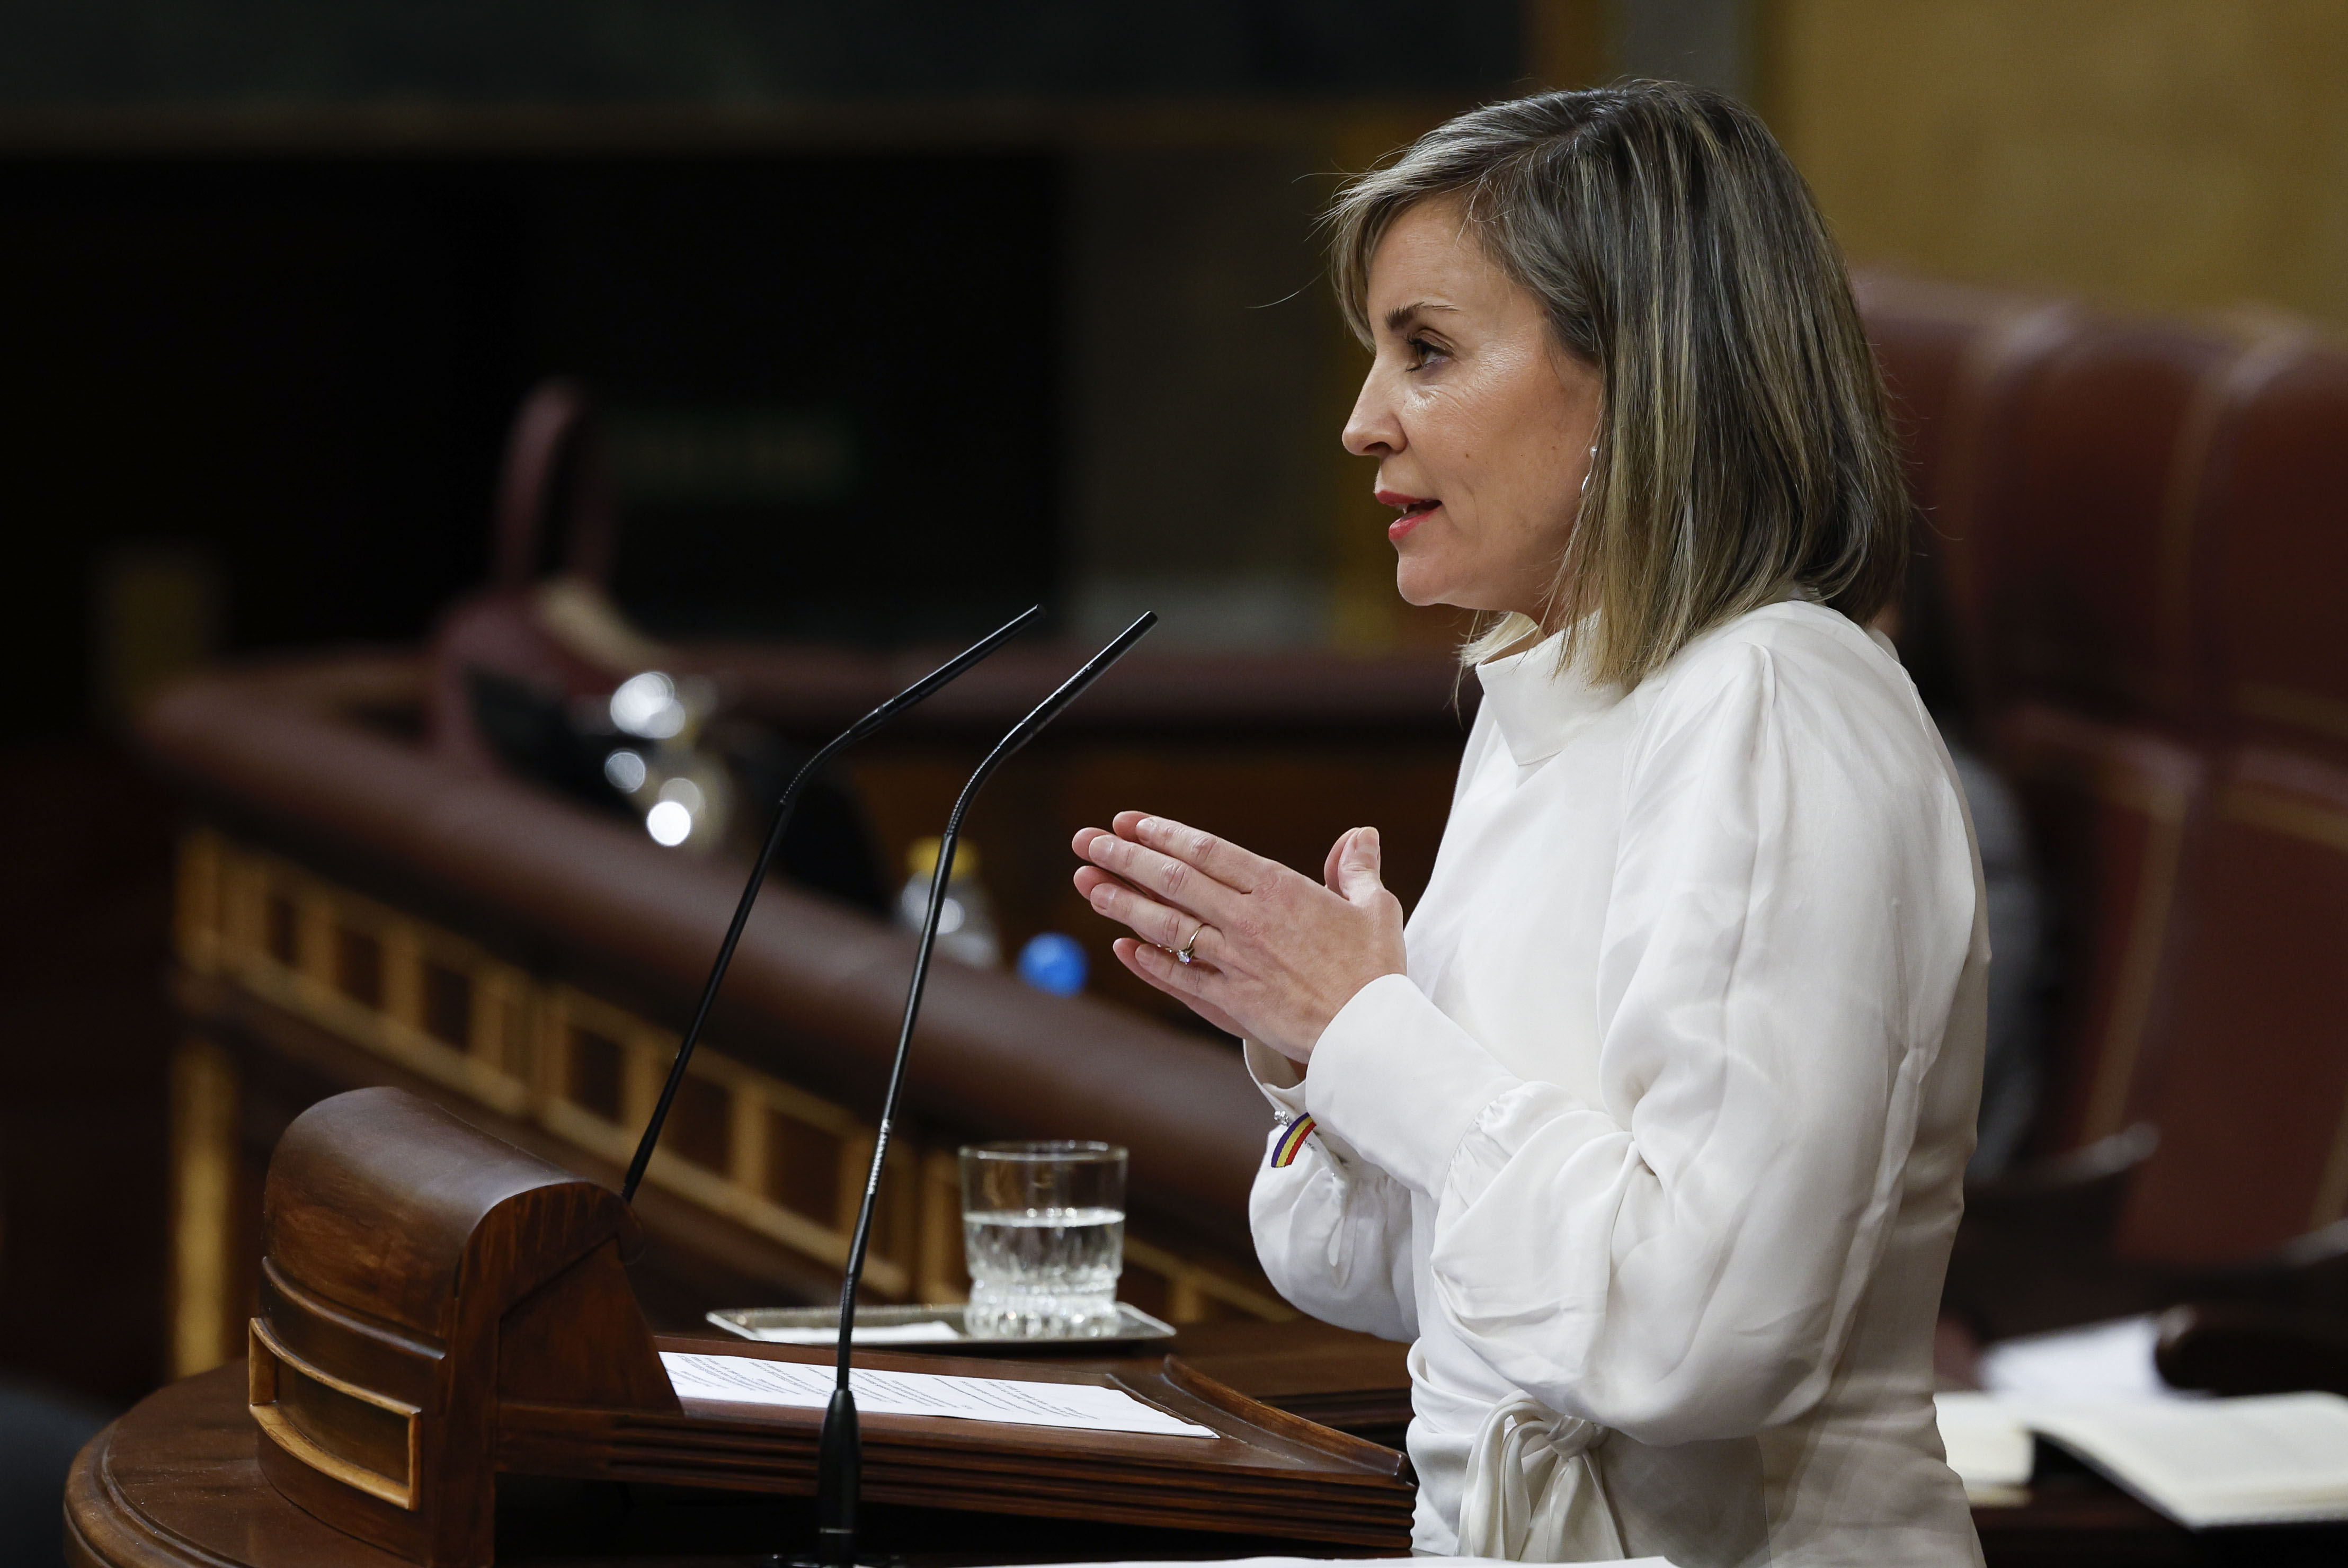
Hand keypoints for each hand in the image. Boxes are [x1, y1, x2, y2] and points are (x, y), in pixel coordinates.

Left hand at [1070, 811, 1405, 1064]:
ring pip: (1167, 925)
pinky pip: (1179, 977)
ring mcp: (1234, 962)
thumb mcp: (1374, 909)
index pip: (1207, 851)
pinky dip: (1147, 961)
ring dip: (1122, 902)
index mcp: (1279, 890)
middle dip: (1125, 857)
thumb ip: (1356, 869)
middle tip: (1086, 841)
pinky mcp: (1229, 1002)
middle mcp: (1248, 921)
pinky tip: (1121, 947)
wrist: (1370, 1036)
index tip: (1127, 820)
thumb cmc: (1374, 972)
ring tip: (1088, 884)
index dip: (1162, 832)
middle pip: (1174, 880)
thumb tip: (1361, 835)